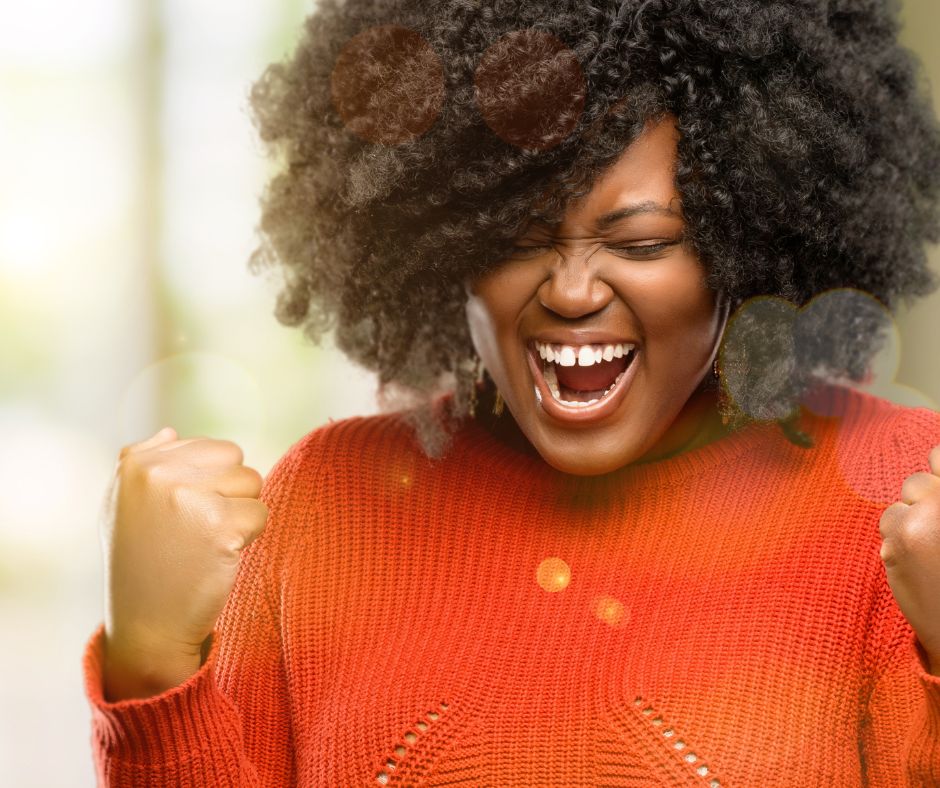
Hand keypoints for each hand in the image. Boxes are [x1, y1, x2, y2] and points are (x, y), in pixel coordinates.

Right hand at [99, 427, 267, 697]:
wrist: (147, 626)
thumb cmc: (140, 563)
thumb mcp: (123, 506)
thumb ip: (143, 462)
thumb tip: (171, 431)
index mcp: (137, 462)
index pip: (216, 449)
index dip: (212, 485)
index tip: (183, 517)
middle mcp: (159, 474)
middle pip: (239, 464)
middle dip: (231, 496)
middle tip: (199, 532)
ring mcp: (189, 498)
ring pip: (253, 486)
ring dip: (241, 515)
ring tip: (206, 543)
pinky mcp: (220, 527)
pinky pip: (261, 514)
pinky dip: (249, 538)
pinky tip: (218, 558)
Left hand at [879, 444, 939, 674]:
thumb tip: (932, 468)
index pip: (939, 453)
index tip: (939, 485)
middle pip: (917, 481)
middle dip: (924, 500)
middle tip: (936, 529)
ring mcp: (923, 519)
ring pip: (901, 502)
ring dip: (910, 518)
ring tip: (931, 548)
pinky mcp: (899, 541)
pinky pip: (889, 522)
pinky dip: (897, 537)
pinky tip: (918, 560)